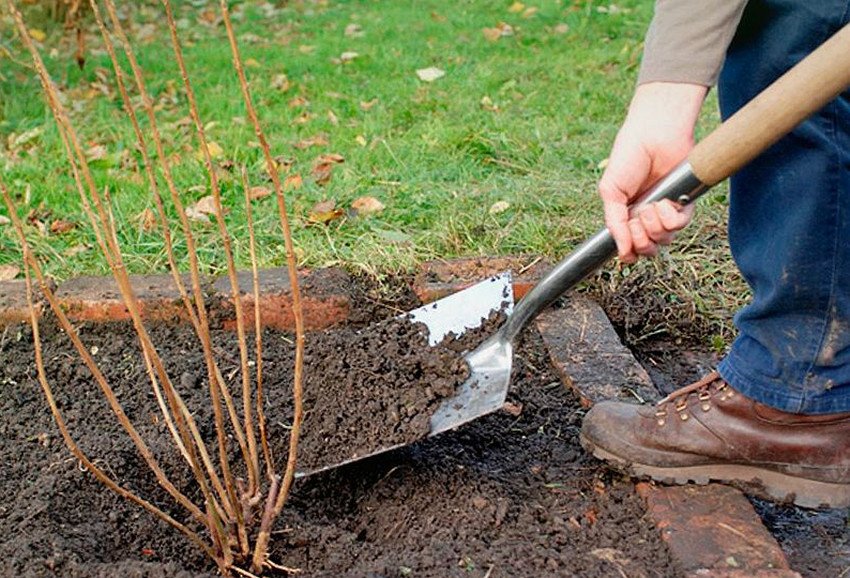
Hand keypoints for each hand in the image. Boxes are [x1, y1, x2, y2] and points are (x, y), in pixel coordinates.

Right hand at [599, 82, 707, 262]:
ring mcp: (665, 211)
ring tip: (650, 207)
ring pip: (664, 240)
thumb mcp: (610, 192)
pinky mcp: (684, 203)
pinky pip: (680, 225)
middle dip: (641, 241)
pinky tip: (663, 202)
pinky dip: (670, 218)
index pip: (629, 248)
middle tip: (636, 221)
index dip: (629, 253)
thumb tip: (620, 251)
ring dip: (655, 227)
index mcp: (625, 215)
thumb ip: (613, 222)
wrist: (654, 135)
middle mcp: (645, 217)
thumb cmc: (628, 158)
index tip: (625, 250)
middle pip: (647, 249)